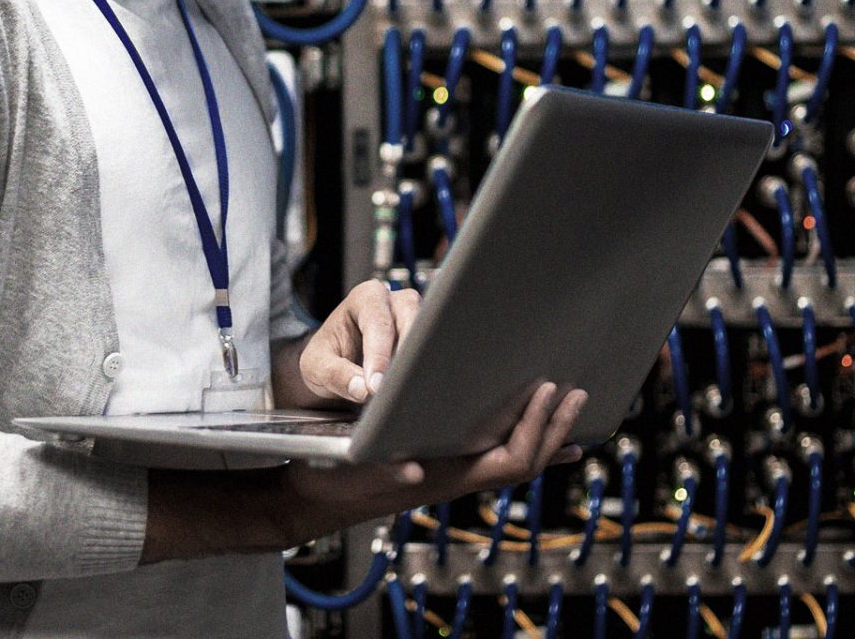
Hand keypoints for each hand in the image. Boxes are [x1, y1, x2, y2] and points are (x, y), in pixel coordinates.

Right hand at [275, 382, 587, 547]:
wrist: (314, 497)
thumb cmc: (330, 476)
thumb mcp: (349, 467)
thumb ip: (380, 469)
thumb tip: (408, 470)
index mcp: (442, 477)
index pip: (508, 462)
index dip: (535, 430)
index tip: (547, 394)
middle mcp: (454, 478)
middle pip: (524, 462)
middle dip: (554, 429)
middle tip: (576, 394)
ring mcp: (451, 475)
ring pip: (514, 461)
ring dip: (546, 436)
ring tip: (568, 408)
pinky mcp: (443, 467)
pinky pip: (495, 457)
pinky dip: (523, 442)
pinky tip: (532, 429)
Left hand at [298, 279, 419, 403]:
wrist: (337, 362)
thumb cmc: (328, 354)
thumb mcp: (316, 364)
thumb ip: (335, 374)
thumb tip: (362, 389)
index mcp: (365, 297)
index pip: (378, 323)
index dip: (378, 355)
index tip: (375, 385)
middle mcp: (394, 303)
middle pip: (412, 321)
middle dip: (404, 356)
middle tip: (394, 388)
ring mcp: (413, 320)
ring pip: (427, 338)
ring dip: (416, 365)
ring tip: (404, 391)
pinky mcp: (423, 341)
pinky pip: (431, 354)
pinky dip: (422, 372)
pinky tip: (413, 390)